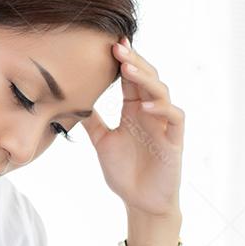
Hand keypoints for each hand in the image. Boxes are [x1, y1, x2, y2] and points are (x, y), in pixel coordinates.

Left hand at [81, 36, 183, 218]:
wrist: (141, 203)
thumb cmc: (124, 172)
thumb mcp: (102, 142)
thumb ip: (92, 121)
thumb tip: (69, 100)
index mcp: (133, 110)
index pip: (130, 78)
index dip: (122, 61)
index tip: (108, 43)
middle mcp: (150, 112)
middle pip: (146, 78)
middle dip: (133, 61)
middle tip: (116, 46)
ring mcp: (164, 124)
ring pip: (160, 92)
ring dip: (144, 79)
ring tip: (127, 68)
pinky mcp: (175, 140)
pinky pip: (173, 118)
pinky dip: (160, 109)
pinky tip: (142, 106)